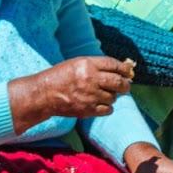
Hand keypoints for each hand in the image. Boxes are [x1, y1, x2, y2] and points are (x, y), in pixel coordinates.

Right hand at [10, 56, 133, 129]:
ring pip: (113, 97)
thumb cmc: (62, 76)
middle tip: (125, 86)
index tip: (128, 72)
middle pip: (119, 82)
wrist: (43, 94)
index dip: (125, 69)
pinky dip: (107, 107)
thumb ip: (99, 65)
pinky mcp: (87, 109)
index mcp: (88, 64)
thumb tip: (123, 68)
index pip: (115, 65)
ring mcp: (89, 95)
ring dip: (112, 96)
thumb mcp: (78, 63)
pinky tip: (101, 104)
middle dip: (125, 85)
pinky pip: (108, 109)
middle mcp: (90, 79)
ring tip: (104, 95)